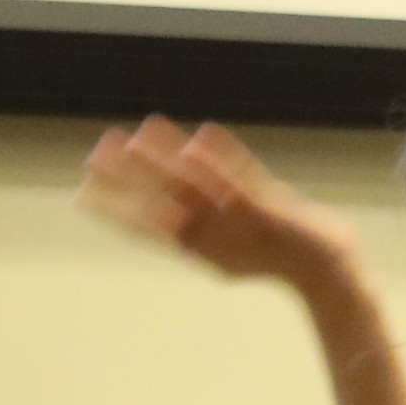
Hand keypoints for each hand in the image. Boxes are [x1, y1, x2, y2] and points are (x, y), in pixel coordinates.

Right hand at [76, 118, 356, 295]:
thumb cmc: (271, 254)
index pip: (145, 227)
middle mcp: (214, 234)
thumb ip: (196, 225)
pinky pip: (241, 178)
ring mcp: (240, 221)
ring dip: (165, 159)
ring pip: (195, 184)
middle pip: (161, 199)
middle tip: (93, 155)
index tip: (80, 195)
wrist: (324, 270)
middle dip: (128, 179)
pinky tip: (201, 135)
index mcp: (198, 247)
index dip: (113, 210)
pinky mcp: (268, 209)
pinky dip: (221, 157)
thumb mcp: (226, 248)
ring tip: (137, 136)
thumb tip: (168, 205)